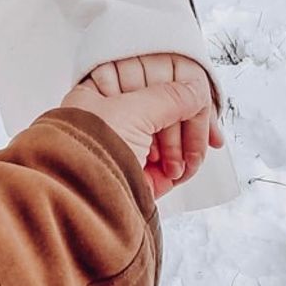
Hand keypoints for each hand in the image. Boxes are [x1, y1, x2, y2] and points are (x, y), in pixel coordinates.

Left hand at [61, 79, 209, 198]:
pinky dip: (174, 171)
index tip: (198, 98)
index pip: (144, 81)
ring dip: (180, 150)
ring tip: (188, 161)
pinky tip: (182, 172)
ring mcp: (118, 150)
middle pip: (157, 113)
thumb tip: (196, 90)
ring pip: (162, 142)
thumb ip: (170, 96)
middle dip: (183, 126)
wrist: (80, 204)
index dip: (174, 89)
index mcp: (96, 94)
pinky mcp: (129, 178)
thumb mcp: (134, 111)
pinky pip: (160, 169)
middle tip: (205, 136)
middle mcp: (105, 120)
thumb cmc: (91, 150)